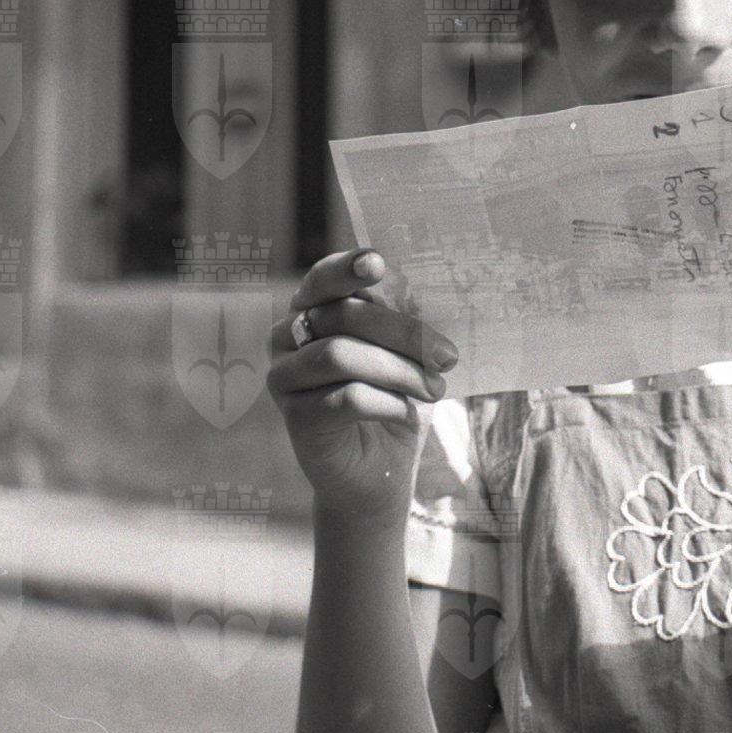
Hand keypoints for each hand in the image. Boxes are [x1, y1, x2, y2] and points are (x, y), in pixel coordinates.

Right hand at [265, 248, 457, 522]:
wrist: (379, 470)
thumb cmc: (393, 399)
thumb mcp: (405, 355)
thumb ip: (400, 322)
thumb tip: (413, 292)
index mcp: (315, 310)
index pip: (324, 279)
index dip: (347, 268)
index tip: (376, 263)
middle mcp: (288, 337)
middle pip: (341, 315)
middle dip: (403, 332)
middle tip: (446, 356)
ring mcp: (285, 377)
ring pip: (339, 355)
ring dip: (398, 370)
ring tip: (434, 388)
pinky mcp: (294, 417)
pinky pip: (342, 398)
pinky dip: (386, 403)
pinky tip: (406, 411)